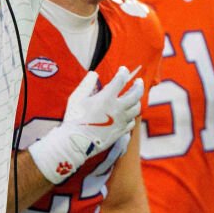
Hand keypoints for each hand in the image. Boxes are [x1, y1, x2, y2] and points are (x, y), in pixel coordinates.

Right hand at [28, 66, 144, 182]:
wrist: (76, 142)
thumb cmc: (75, 119)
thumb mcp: (77, 98)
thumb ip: (87, 84)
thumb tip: (94, 74)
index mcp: (107, 98)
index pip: (120, 80)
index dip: (123, 72)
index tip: (123, 70)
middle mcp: (117, 109)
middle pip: (135, 94)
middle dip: (138, 85)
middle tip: (138, 81)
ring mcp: (121, 121)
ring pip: (136, 109)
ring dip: (137, 101)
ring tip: (134, 97)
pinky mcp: (120, 132)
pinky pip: (131, 122)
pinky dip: (131, 116)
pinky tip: (128, 114)